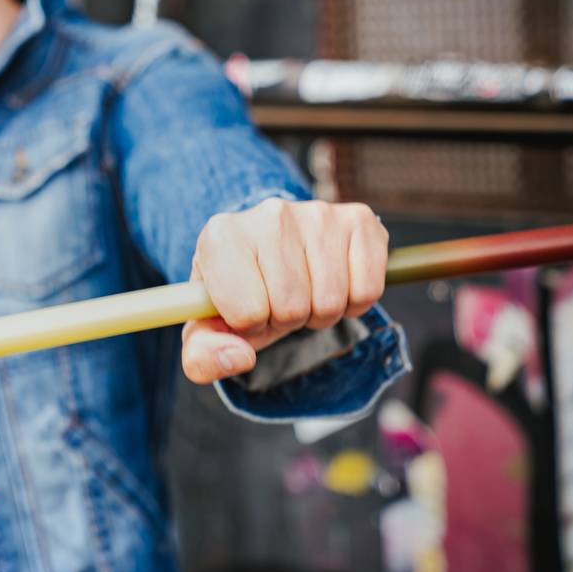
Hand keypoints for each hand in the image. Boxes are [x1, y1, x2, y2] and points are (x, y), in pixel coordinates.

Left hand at [181, 199, 388, 384]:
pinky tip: (334, 282)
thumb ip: (204, 355)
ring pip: (330, 302)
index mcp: (220, 237)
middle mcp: (269, 214)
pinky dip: (354, 303)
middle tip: (279, 300)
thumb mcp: (208, 325)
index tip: (246, 307)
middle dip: (286, 320)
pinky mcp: (358, 219)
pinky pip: (367, 291)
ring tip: (303, 291)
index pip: (247, 313)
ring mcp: (316, 213)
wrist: (272, 248)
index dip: (250, 325)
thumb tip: (238, 358)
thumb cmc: (238, 291)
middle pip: (292, 308)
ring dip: (320, 313)